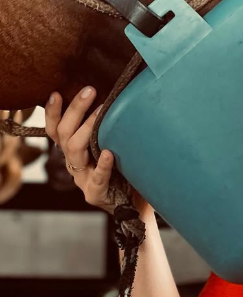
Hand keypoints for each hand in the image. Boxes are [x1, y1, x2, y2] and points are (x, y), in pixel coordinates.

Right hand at [45, 87, 117, 213]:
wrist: (137, 206)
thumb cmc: (128, 171)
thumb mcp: (115, 147)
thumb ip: (111, 130)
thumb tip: (122, 97)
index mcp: (75, 152)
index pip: (56, 130)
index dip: (52, 112)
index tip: (56, 92)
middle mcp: (74, 164)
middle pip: (65, 135)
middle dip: (75, 110)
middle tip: (89, 90)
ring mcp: (83, 179)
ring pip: (75, 151)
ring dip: (87, 128)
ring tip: (102, 112)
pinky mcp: (95, 194)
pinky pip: (97, 178)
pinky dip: (102, 165)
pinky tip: (109, 154)